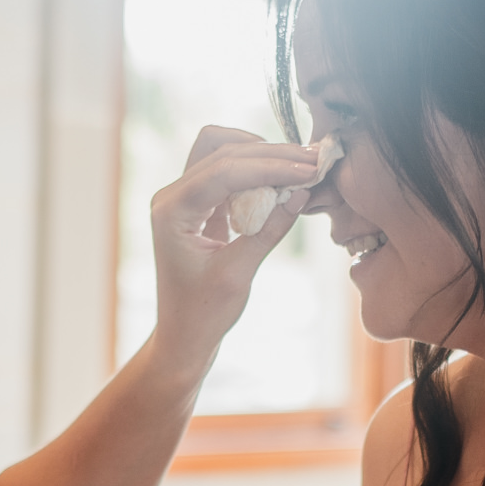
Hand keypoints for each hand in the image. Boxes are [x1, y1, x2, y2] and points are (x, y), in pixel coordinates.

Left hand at [148, 125, 324, 369]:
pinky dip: (255, 172)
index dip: (270, 166)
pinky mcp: (197, 205)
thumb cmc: (204, 312)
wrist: (183, 335)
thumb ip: (269, 230)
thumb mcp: (239, 273)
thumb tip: (302, 193)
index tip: (308, 168)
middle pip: (221, 150)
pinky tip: (283, 181)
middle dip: (270, 154)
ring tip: (300, 166)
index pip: (224, 171)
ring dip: (262, 156)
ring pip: (222, 153)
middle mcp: (171, 197)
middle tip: (313, 161)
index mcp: (172, 211)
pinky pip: (226, 173)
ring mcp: (182, 198)